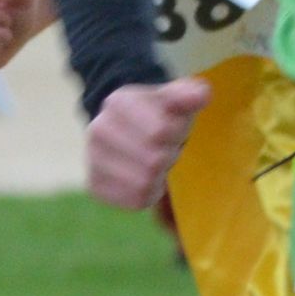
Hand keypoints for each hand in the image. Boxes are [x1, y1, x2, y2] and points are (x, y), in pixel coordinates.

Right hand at [87, 77, 210, 209]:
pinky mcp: (95, 184)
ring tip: (155, 163)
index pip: (161, 131)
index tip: (173, 130)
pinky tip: (147, 179)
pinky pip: (134, 200)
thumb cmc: (163, 114)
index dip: (176, 134)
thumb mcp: (179, 99)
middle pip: (153, 161)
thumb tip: (202, 95)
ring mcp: (92, 157)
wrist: (134, 130)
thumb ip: (192, 95)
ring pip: (143, 183)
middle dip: (168, 156)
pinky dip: (149, 193)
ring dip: (159, 177)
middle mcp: (99, 129)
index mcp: (119, 102)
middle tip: (165, 149)